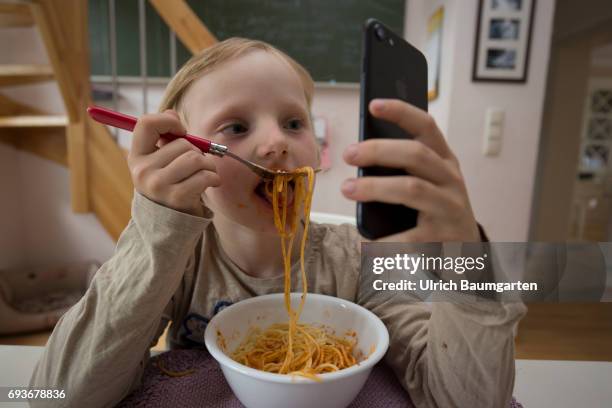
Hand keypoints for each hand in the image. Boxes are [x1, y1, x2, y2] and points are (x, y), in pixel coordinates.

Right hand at [127, 110, 220, 216]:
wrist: (169, 222)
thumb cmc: (169, 184)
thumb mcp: (160, 160)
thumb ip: (165, 136)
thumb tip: (171, 112)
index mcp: (136, 156)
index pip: (146, 123)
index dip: (169, 121)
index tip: (181, 131)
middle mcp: (143, 171)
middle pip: (181, 143)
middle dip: (197, 150)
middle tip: (198, 162)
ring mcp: (158, 185)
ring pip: (195, 158)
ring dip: (208, 164)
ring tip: (206, 172)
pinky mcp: (177, 198)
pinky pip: (204, 176)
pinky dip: (214, 177)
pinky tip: (210, 182)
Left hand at [342, 99, 479, 241]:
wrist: (466, 252)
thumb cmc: (434, 211)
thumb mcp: (427, 184)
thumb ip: (403, 169)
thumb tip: (359, 157)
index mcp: (444, 161)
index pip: (427, 127)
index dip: (402, 112)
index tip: (374, 104)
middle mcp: (451, 180)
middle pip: (416, 155)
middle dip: (379, 150)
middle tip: (348, 153)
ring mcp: (449, 208)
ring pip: (412, 189)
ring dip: (375, 187)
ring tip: (348, 188)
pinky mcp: (442, 238)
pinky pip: (408, 237)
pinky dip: (382, 241)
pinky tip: (365, 244)